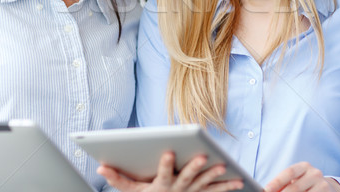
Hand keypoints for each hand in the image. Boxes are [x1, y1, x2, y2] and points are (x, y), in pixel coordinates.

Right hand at [97, 151, 243, 191]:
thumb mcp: (131, 191)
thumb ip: (117, 179)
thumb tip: (100, 166)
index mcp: (160, 186)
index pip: (162, 174)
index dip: (165, 164)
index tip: (168, 152)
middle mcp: (177, 191)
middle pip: (187, 178)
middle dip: (195, 168)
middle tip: (204, 156)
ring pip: (204, 185)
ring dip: (214, 177)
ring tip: (223, 166)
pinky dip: (226, 187)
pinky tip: (239, 181)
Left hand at [264, 162, 339, 191]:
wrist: (328, 188)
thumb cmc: (305, 184)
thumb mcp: (296, 179)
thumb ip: (284, 184)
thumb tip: (268, 190)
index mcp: (304, 166)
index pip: (289, 173)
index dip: (276, 182)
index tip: (266, 190)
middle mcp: (315, 173)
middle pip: (295, 187)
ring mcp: (322, 185)